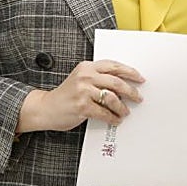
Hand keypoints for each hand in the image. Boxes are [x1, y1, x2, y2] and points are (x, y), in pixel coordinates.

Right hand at [17, 59, 143, 132]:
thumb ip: (99, 78)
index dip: (129, 72)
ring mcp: (83, 91)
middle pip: (116, 81)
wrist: (46, 108)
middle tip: (138, 97)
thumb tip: (124, 85)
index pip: (113, 66)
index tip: (140, 78)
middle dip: (131, 91)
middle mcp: (85, 76)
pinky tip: (115, 120)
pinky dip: (112, 118)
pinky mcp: (82, 106)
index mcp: (87, 67)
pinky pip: (104, 112)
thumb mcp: (81, 79)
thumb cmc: (67, 95)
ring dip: (122, 107)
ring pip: (112, 98)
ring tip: (125, 112)